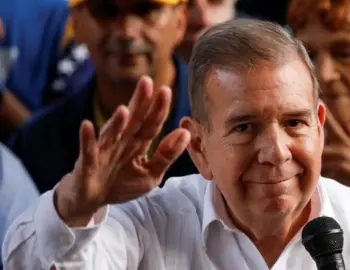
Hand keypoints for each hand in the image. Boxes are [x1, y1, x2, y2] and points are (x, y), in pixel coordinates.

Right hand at [55, 76, 190, 225]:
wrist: (92, 201)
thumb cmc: (122, 184)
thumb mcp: (151, 174)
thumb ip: (167, 155)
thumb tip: (186, 133)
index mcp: (138, 143)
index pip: (151, 123)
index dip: (158, 109)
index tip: (166, 91)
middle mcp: (121, 142)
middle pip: (132, 121)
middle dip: (139, 103)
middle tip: (147, 82)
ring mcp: (103, 151)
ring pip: (111, 134)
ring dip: (116, 122)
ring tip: (124, 110)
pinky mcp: (87, 164)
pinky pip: (87, 150)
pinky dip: (87, 139)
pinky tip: (87, 125)